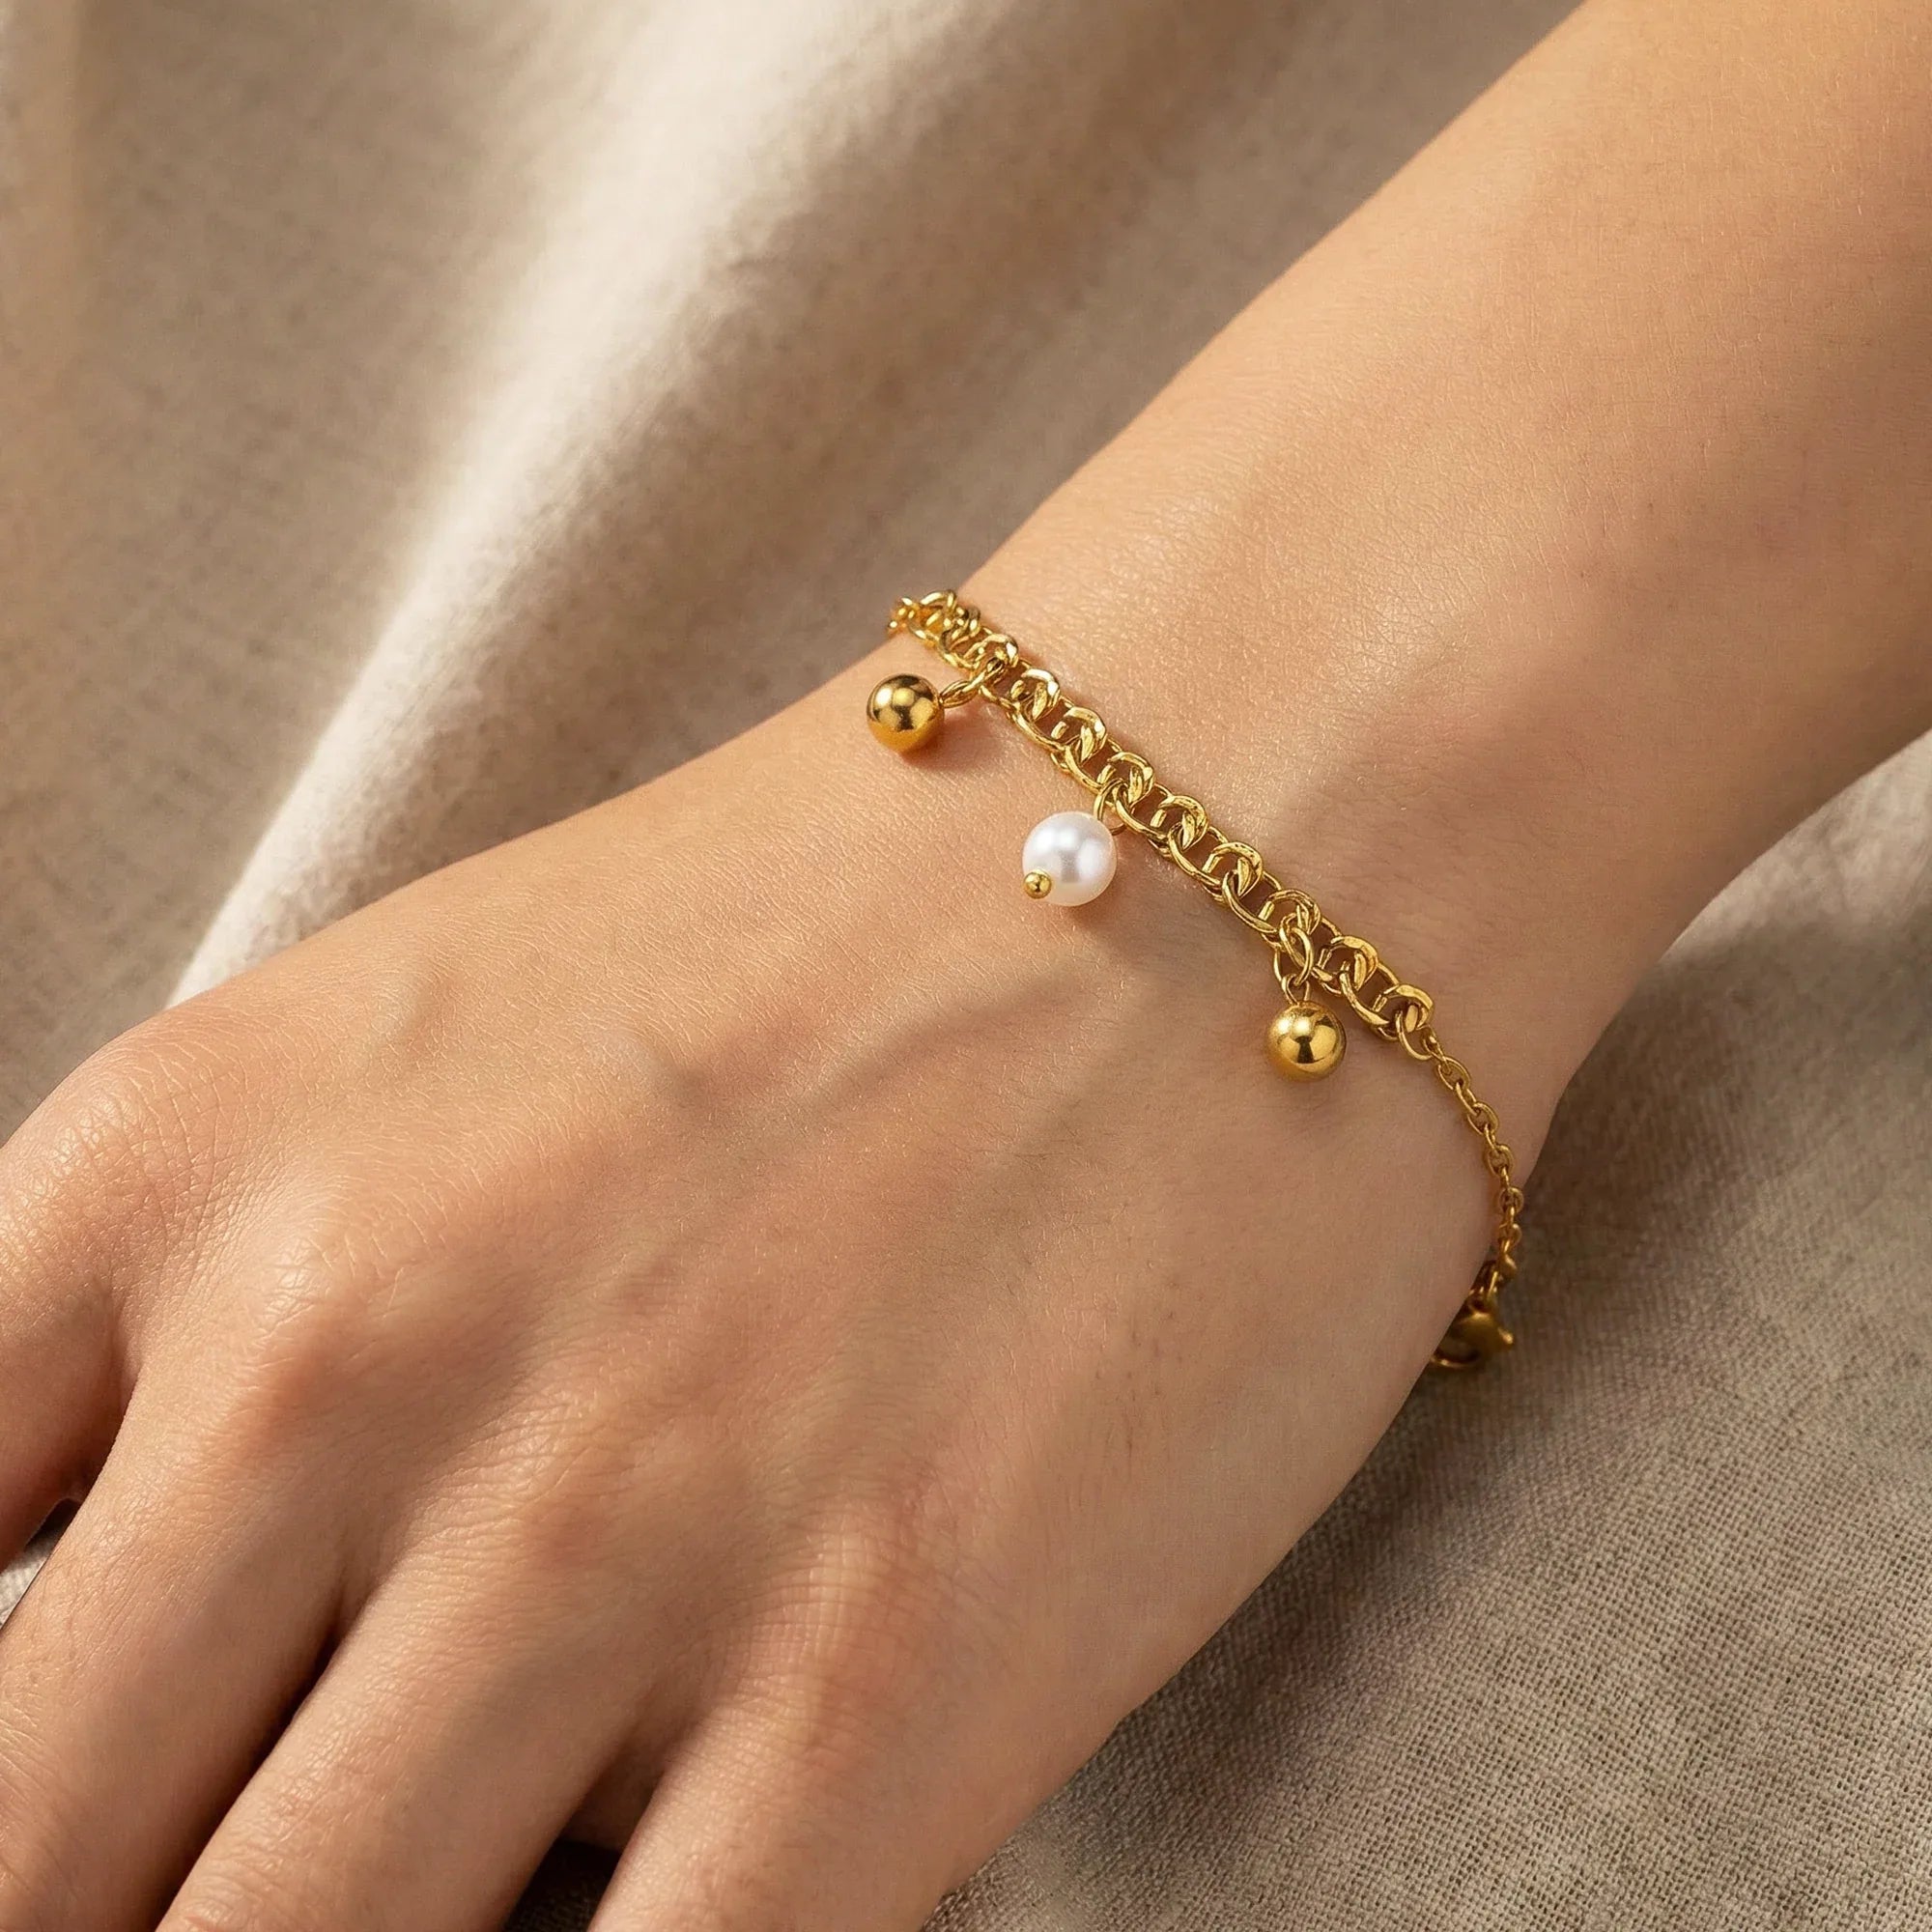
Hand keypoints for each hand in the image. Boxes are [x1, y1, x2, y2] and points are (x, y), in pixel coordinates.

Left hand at [0, 650, 1519, 1930]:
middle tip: (258, 1856)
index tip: (103, 1794)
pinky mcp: (883, 1680)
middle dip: (122, 1898)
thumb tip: (89, 1659)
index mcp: (177, 1165)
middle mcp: (345, 1347)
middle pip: (34, 1862)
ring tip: (474, 1863)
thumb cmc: (820, 937)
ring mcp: (611, 1526)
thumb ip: (181, 1345)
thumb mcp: (396, 1053)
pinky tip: (643, 1906)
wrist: (1211, 838)